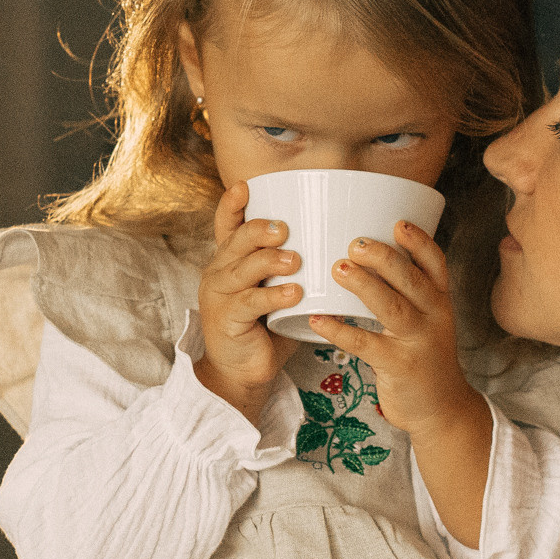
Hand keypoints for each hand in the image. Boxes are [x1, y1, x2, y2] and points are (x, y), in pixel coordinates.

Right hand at [194, 182, 301, 420]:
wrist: (241, 372)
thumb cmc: (265, 328)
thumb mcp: (276, 290)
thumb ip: (293, 267)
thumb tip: (340, 241)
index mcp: (230, 260)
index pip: (225, 224)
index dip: (233, 204)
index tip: (246, 186)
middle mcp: (219, 272)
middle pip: (236, 240)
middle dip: (260, 230)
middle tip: (285, 229)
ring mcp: (219, 296)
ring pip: (242, 268)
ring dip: (269, 261)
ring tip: (295, 260)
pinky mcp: (226, 320)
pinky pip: (249, 302)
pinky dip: (273, 296)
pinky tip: (294, 294)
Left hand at [314, 221, 486, 444]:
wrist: (441, 409)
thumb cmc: (424, 358)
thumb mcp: (428, 321)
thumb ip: (407, 293)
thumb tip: (368, 257)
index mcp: (440, 301)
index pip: (436, 264)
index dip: (419, 242)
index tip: (397, 223)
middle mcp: (434, 317)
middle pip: (412, 280)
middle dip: (385, 258)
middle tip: (355, 243)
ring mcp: (418, 342)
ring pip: (393, 308)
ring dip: (365, 286)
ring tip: (338, 269)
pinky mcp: (398, 367)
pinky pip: (366, 345)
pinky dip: (340, 331)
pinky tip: (318, 320)